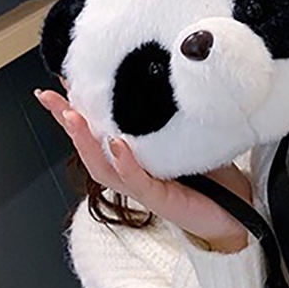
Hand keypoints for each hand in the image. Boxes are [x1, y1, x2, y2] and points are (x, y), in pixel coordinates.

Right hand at [35, 84, 251, 252]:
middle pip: (88, 148)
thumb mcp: (187, 136)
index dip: (76, 108)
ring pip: (103, 167)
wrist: (238, 211)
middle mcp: (131, 173)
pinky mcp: (160, 199)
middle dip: (66, 122)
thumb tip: (165, 76)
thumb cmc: (212, 175)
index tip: (62, 82)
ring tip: (73, 116)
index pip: (97, 130)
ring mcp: (142, 188)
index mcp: (133, 157)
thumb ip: (171, 116)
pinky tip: (117, 144)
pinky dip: (125, 163)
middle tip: (50, 98)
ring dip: (85, 142)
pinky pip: (136, 182)